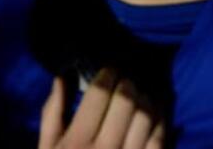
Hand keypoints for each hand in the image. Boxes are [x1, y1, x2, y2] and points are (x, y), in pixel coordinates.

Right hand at [39, 70, 164, 148]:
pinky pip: (159, 138)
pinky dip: (159, 121)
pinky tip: (153, 114)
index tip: (109, 70)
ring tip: (138, 96)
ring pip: (145, 116)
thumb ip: (53, 113)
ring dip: (144, 99)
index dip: (107, 75)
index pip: (99, 94)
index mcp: (76, 142)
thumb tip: (63, 76)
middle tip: (124, 81)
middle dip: (126, 84)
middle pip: (125, 100)